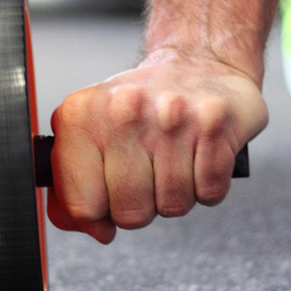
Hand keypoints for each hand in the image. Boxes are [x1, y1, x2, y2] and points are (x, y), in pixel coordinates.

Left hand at [47, 58, 266, 243]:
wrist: (198, 60)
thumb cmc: (140, 105)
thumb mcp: (90, 133)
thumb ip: (76, 187)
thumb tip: (95, 230)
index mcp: (82, 114)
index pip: (83, 205)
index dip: (98, 214)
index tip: (108, 196)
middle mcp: (124, 111)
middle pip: (129, 213)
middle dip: (140, 205)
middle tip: (146, 173)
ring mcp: (172, 117)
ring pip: (172, 206)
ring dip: (175, 194)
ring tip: (173, 159)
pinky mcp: (214, 123)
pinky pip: (209, 193)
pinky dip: (206, 184)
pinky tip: (198, 155)